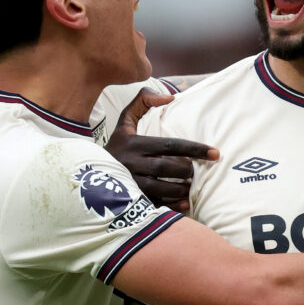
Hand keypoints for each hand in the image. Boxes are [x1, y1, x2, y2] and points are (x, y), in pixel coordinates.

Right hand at [105, 87, 218, 210]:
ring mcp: (130, 183)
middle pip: (166, 167)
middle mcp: (131, 163)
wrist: (88, 172)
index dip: (195, 149)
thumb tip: (170, 99)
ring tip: (192, 187)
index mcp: (134, 143)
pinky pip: (153, 204)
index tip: (216, 153)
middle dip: (186, 170)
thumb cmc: (118, 144)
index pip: (171, 145)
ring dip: (180, 189)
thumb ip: (143, 101)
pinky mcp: (129, 200)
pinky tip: (185, 204)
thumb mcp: (125, 120)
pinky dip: (171, 205)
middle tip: (196, 171)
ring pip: (160, 187)